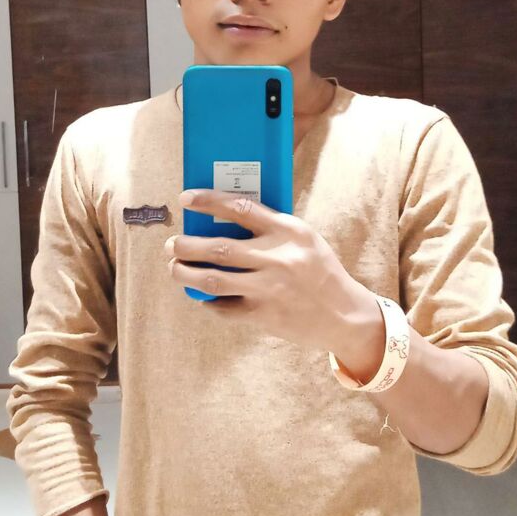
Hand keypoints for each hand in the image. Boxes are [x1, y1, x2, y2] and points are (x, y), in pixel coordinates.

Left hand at [164, 188, 381, 361]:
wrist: (344, 315)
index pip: (240, 207)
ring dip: (185, 274)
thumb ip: (270, 228)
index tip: (186, 199)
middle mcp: (278, 258)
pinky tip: (202, 295)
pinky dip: (207, 301)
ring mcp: (269, 289)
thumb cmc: (319, 270)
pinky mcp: (263, 316)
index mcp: (288, 231)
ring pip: (213, 280)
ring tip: (175, 268)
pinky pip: (223, 307)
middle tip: (172, 244)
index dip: (208, 201)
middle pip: (218, 248)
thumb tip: (220, 219)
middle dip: (186, 246)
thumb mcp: (304, 238)